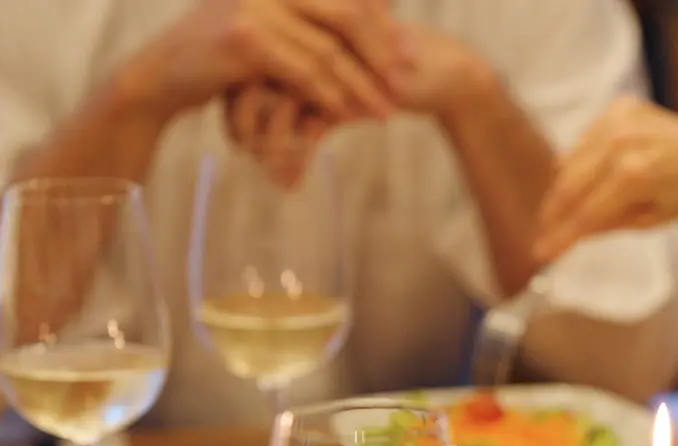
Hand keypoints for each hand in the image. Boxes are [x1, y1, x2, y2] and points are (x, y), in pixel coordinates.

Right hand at [122, 0, 409, 124]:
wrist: (161, 74)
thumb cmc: (220, 55)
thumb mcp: (267, 27)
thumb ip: (308, 20)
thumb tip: (372, 17)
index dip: (384, 22)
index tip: (409, 54)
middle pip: (348, 14)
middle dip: (382, 53)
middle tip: (406, 82)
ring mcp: (257, 5)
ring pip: (328, 49)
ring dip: (362, 84)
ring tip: (384, 110)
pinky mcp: (246, 37)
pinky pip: (303, 71)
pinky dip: (329, 95)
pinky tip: (347, 117)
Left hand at [226, 22, 489, 185]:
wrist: (441, 75)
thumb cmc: (384, 78)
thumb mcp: (336, 87)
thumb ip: (301, 96)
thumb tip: (256, 128)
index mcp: (299, 31)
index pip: (247, 68)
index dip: (236, 104)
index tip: (238, 138)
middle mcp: (306, 41)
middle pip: (253, 83)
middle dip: (243, 124)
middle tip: (243, 153)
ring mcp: (326, 63)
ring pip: (277, 106)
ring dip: (267, 146)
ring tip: (269, 174)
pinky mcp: (348, 91)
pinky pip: (308, 127)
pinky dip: (295, 158)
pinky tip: (290, 181)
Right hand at [536, 97, 677, 260]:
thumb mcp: (651, 220)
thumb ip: (606, 225)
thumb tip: (568, 236)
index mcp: (633, 176)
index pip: (585, 213)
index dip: (560, 236)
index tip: (541, 252)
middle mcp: (621, 144)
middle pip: (568, 186)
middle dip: (553, 214)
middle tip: (543, 234)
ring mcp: (618, 121)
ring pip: (569, 161)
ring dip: (563, 189)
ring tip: (562, 212)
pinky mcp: (619, 108)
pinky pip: (584, 141)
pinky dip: (580, 162)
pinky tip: (588, 179)